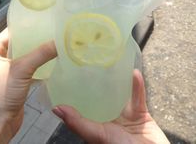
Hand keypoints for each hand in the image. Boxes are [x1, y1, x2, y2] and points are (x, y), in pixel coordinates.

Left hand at [0, 29, 56, 143]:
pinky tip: (53, 59)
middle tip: (54, 31)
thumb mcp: (21, 69)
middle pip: (19, 44)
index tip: (44, 20)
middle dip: (36, 39)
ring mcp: (7, 71)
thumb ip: (41, 54)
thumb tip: (61, 41)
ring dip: (38, 53)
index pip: (10, 32)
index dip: (26, 26)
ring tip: (56, 42)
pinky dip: (39, 65)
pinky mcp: (15, 82)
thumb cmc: (1, 92)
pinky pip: (29, 68)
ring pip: (25, 57)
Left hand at [53, 70, 169, 143]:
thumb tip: (56, 108)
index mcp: (96, 124)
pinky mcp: (140, 113)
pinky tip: (135, 73)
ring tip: (114, 63)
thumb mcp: (97, 135)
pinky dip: (137, 86)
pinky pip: (138, 96)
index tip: (72, 73)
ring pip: (121, 93)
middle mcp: (109, 118)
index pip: (85, 104)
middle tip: (93, 62)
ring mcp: (125, 115)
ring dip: (120, 80)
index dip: (78, 91)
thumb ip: (78, 122)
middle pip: (103, 96)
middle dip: (99, 81)